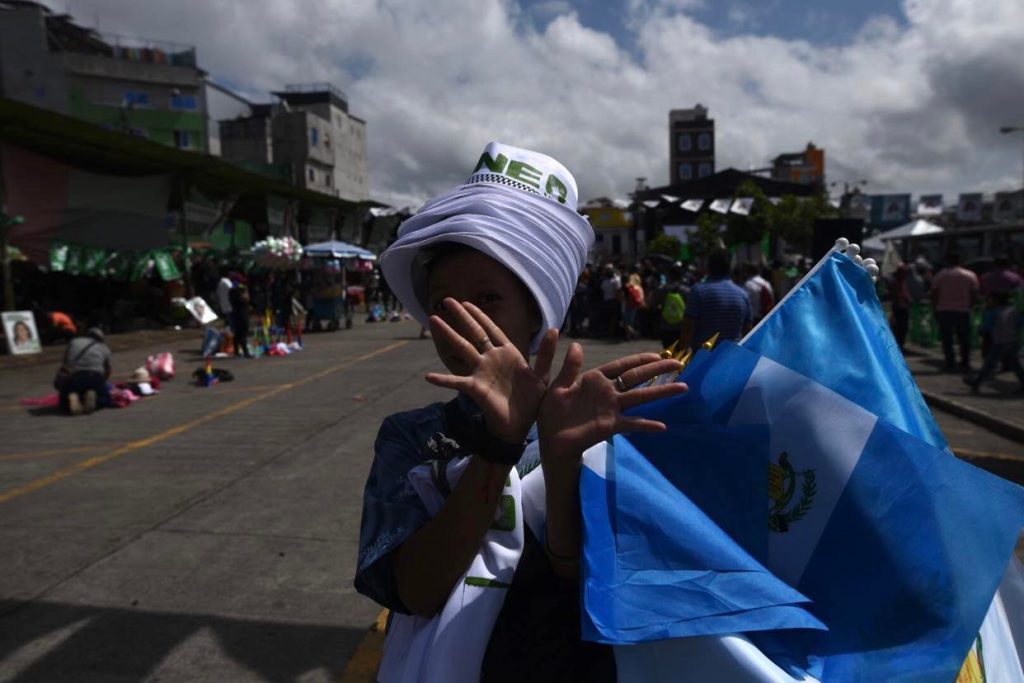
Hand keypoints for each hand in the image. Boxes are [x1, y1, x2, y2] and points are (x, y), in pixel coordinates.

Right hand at [425, 299, 557, 442]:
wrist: (520, 426)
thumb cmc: (531, 401)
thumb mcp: (542, 376)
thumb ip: (547, 353)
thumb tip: (554, 329)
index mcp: (508, 354)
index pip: (491, 329)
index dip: (480, 315)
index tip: (467, 302)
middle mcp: (491, 359)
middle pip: (474, 333)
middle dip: (461, 316)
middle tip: (446, 301)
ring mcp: (481, 372)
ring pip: (462, 349)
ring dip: (448, 334)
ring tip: (433, 319)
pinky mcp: (476, 388)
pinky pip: (457, 382)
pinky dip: (443, 380)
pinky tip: (428, 376)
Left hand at [537, 346, 687, 468]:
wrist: (551, 439)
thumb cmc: (552, 413)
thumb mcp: (557, 387)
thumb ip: (569, 368)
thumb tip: (576, 344)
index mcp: (595, 380)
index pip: (621, 366)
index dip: (639, 360)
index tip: (657, 354)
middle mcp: (608, 392)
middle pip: (637, 377)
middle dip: (657, 370)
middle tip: (679, 363)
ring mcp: (612, 409)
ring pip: (640, 397)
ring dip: (661, 392)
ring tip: (683, 387)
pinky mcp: (610, 426)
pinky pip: (631, 424)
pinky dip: (646, 425)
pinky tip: (662, 426)